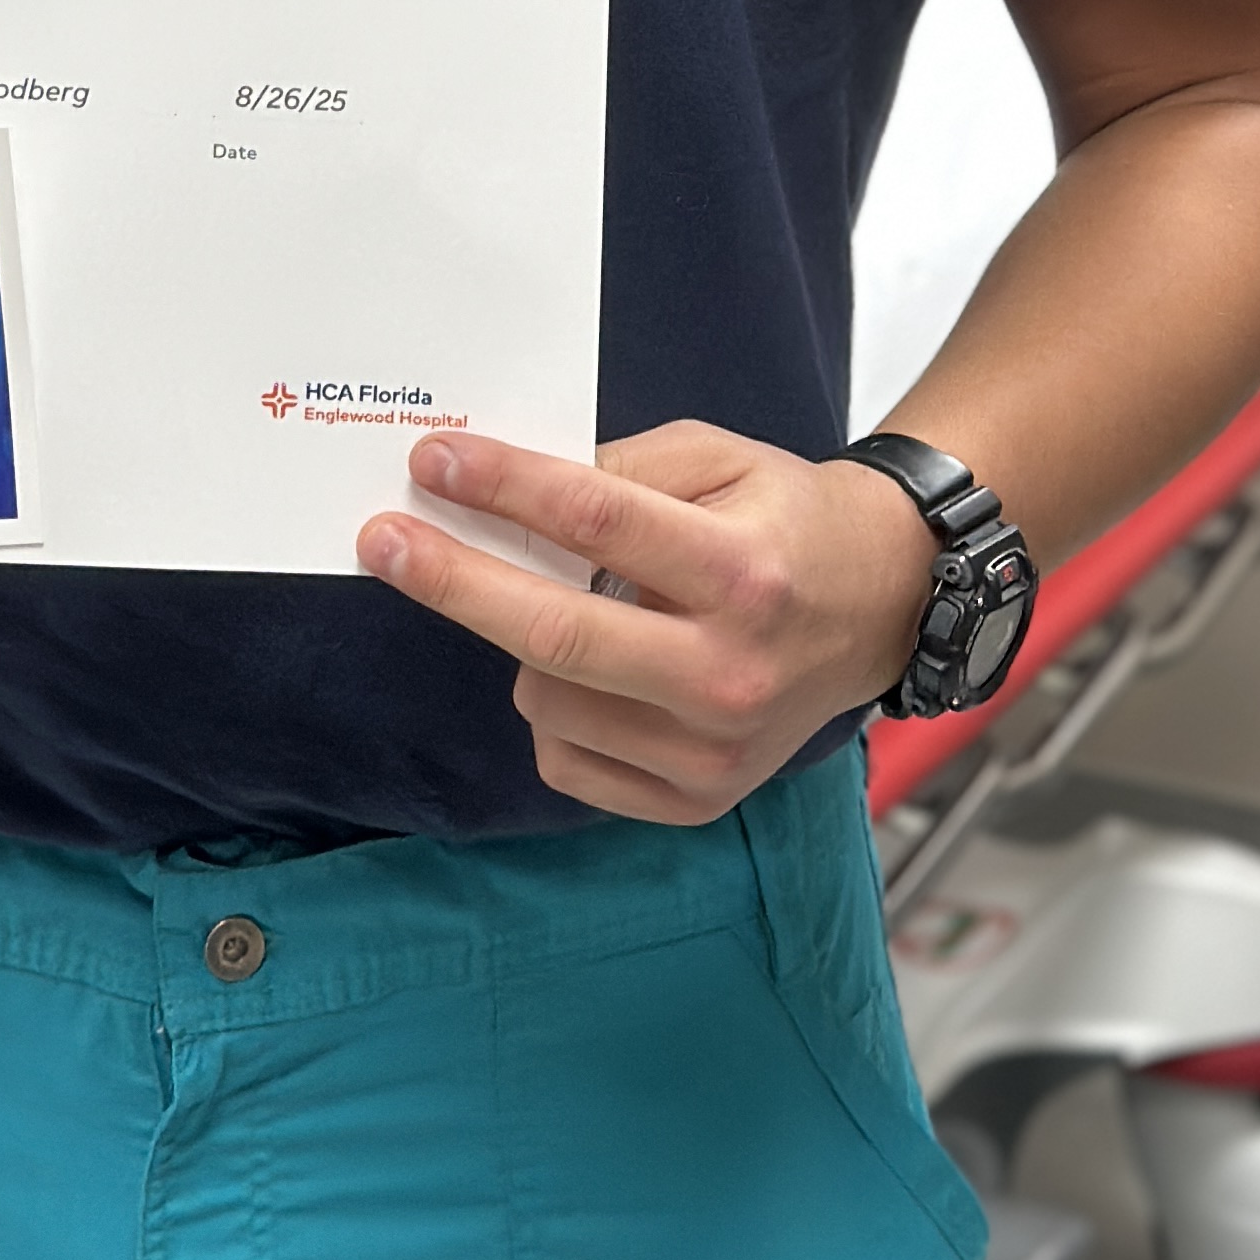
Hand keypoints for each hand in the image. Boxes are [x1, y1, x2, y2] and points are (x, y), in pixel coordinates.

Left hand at [357, 422, 936, 824]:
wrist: (878, 610)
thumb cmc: (784, 519)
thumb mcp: (719, 457)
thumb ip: (620, 468)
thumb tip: (506, 487)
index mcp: (742, 572)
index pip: (595, 521)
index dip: (503, 488)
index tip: (433, 461)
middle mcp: (729, 673)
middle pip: (555, 634)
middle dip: (453, 580)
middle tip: (381, 539)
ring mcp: (713, 752)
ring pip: (548, 701)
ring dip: (523, 643)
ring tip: (569, 606)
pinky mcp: (696, 802)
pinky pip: (567, 761)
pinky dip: (552, 709)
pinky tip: (593, 671)